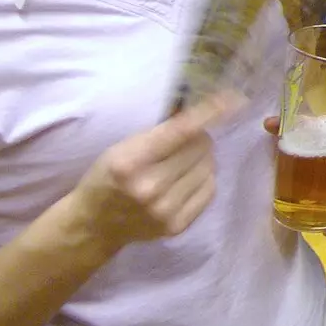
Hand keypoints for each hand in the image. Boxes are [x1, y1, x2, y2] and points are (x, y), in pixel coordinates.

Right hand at [63, 94, 236, 254]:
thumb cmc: (108, 176)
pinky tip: (187, 179)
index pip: (181, 131)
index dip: (209, 113)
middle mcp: (149, 188)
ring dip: (203, 158)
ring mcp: (165, 210)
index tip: (231, 99)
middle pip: (201, 147)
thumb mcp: (122, 147)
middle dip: (198, 137)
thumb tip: (202, 110)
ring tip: (184, 161)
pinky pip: (210, 190)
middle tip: (186, 140)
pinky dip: (204, 178)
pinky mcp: (177, 226)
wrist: (94, 225)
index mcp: (130, 162)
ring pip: (209, 167)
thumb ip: (160, 131)